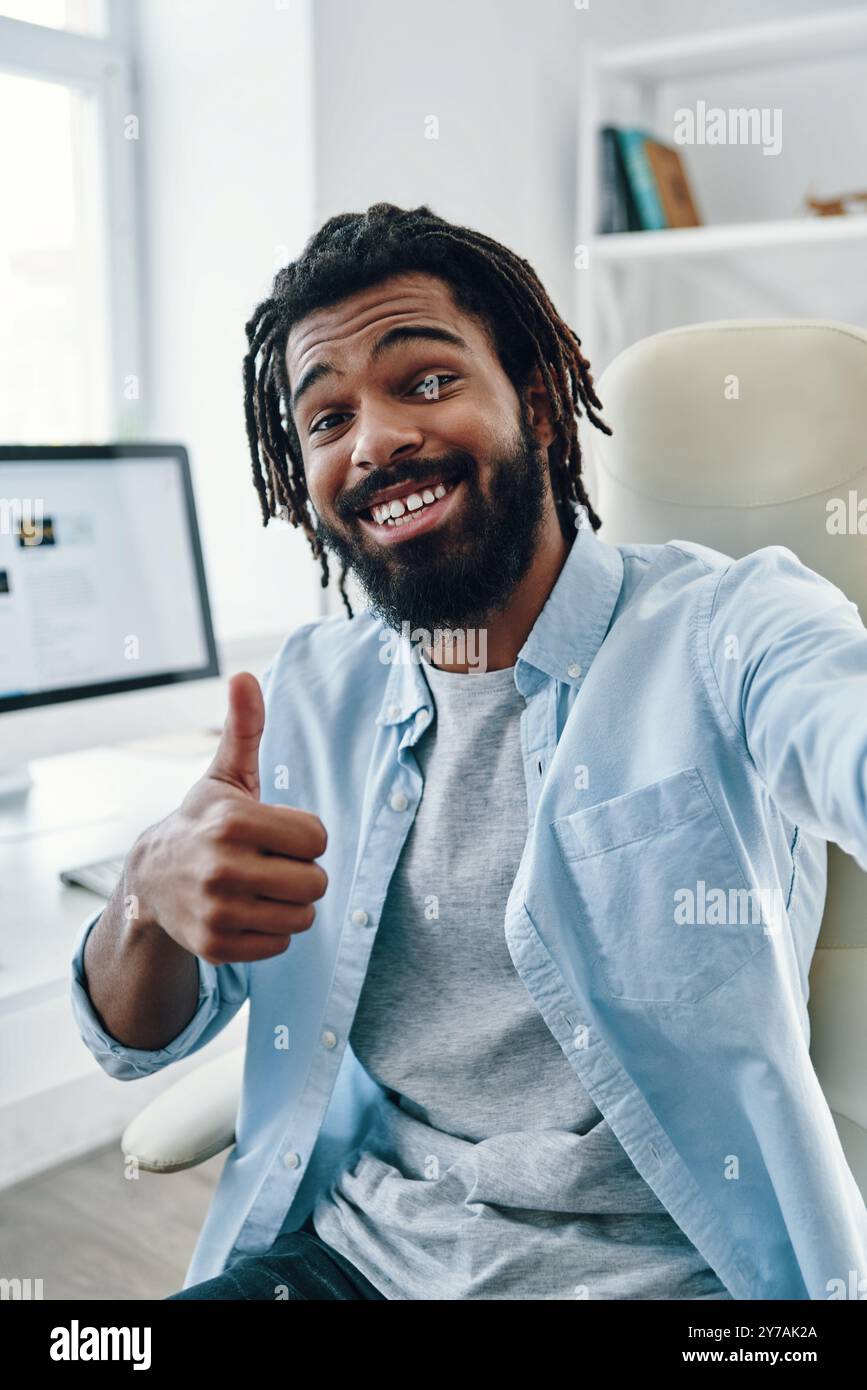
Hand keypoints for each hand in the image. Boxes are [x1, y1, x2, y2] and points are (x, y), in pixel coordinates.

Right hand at [129, 672, 327, 963]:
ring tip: (262, 886)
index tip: (276, 832)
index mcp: (233, 822)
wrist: (152, 878)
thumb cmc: (204, 821)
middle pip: (316, 881)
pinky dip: (271, 930)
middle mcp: (223, 868)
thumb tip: (245, 675)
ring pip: (303, 915)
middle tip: (272, 863)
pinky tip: (246, 910)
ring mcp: (218, 911)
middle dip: (302, 871)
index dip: (304, 835)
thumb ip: (245, 727)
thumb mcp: (225, 774)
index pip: (317, 838)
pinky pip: (281, 943)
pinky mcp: (216, 947)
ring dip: (291, 902)